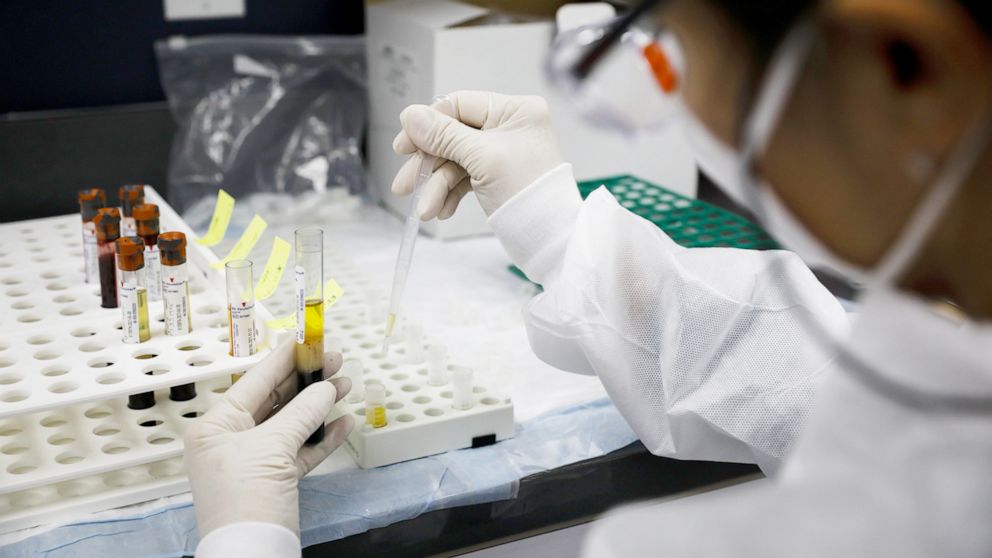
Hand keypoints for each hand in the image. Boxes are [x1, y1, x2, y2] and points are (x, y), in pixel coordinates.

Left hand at [184, 339, 353, 538]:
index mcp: (215, 427)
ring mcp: (254, 462)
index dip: (281, 359)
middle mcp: (230, 441)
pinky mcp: (275, 482)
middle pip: (274, 401)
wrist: (251, 554)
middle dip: (307, 381)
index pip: (253, 382)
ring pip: (291, 424)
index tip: (304, 338)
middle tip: (335, 360)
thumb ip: (301, 413)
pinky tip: (343, 423)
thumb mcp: (272, 448)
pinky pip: (300, 451)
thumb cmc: (244, 499)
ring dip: (319, 407)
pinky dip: (321, 437)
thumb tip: (326, 387)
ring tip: (346, 386)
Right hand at [392, 91, 563, 219]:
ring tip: (425, 210)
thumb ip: (444, 135)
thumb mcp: (482, 157)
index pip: (459, 105)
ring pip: (455, 161)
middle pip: (452, 136)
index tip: (403, 147)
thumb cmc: (526, 191)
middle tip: (403, 185)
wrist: (549, 237)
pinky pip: (464, 179)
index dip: (428, 125)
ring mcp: (501, 152)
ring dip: (435, 186)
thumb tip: (409, 114)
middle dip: (428, 164)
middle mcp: (509, 126)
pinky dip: (449, 194)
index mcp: (515, 110)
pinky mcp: (496, 176)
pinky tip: (441, 211)